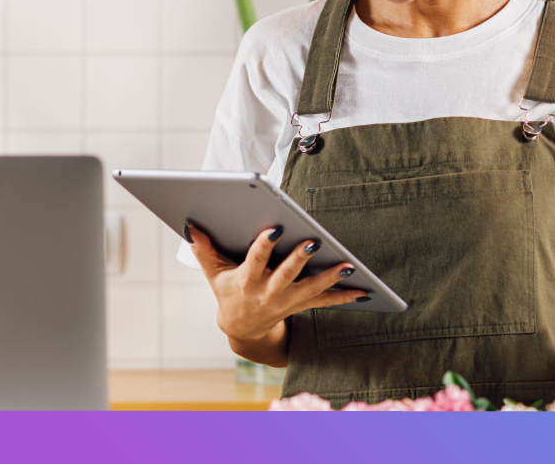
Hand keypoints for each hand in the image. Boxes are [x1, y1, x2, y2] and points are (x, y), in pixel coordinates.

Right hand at [185, 222, 365, 342]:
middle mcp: (268, 292)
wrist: (242, 328)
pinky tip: (363, 289)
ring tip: (348, 265)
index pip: (255, 260)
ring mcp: (286, 301)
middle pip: (286, 274)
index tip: (274, 228)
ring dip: (330, 278)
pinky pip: (325, 302)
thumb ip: (204, 250)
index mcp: (246, 281)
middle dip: (300, 259)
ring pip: (311, 289)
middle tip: (314, 242)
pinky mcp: (301, 306)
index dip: (264, 246)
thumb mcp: (213, 274)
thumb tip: (191, 226)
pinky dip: (344, 296)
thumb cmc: (228, 292)